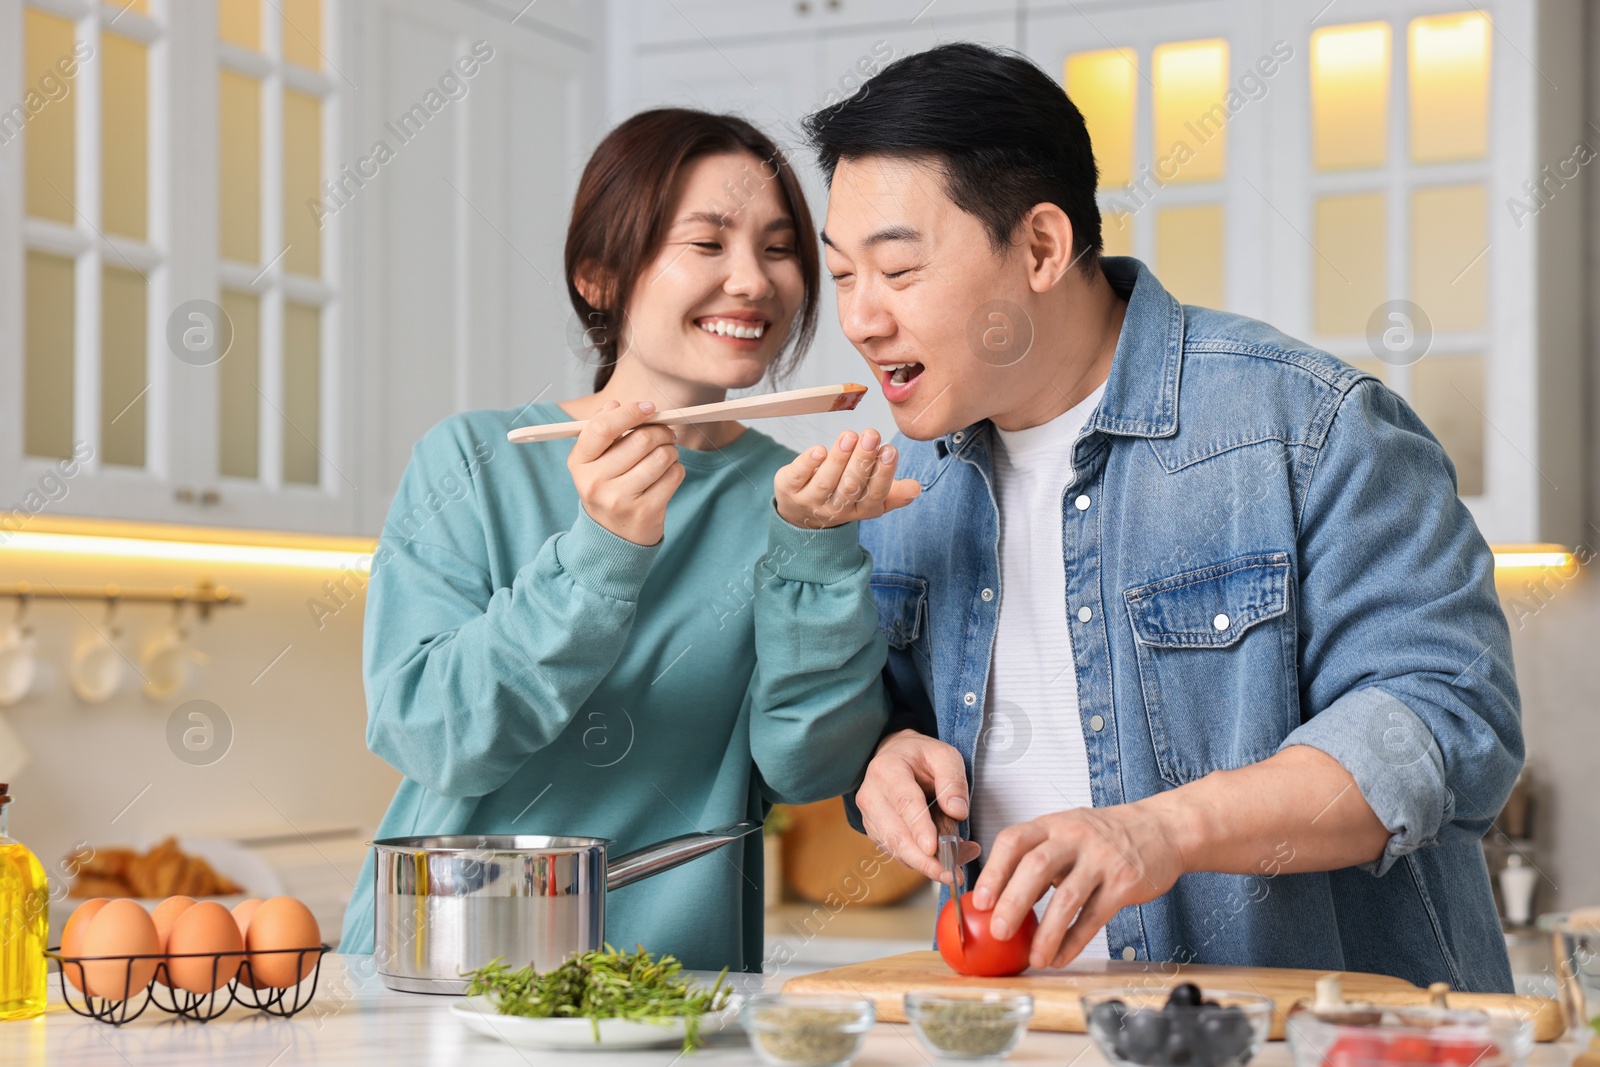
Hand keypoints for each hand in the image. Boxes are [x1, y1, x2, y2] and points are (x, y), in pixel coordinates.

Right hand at [566, 399, 684, 544]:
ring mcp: (620, 499)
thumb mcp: (594, 461)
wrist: (612, 538)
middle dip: (660, 432)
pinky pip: (674, 475)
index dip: (630, 413)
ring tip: (666, 455)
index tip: (649, 408)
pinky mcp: (645, 511)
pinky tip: (667, 474)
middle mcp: (595, 482)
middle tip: (665, 434)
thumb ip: (602, 430)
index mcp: (579, 463)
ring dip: (670, 451)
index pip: (602, 428)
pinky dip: (676, 470)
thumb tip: (614, 404)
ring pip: (661, 456)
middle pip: (641, 439)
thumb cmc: (607, 489)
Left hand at [774, 429, 919, 529]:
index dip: (883, 473)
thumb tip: (916, 489)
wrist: (801, 515)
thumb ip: (893, 493)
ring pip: (826, 481)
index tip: (890, 449)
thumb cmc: (843, 496)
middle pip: (850, 486)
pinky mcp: (788, 489)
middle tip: (872, 434)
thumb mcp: (870, 500)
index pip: (874, 494)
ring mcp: (810, 501)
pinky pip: (798, 476)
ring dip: (839, 457)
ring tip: (850, 435)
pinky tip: (819, 450)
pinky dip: (808, 463)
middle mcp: (836, 509)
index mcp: (861, 510)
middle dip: (862, 460)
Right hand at [856, 730, 981, 882]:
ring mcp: (869, 816)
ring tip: (956, 865)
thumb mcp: (944, 755)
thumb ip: (953, 780)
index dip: (919, 828)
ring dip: (926, 863)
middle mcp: (871, 795)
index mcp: (887, 770)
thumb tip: (957, 812)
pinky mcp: (875, 832)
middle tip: (952, 874)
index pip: (904, 802)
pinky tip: (942, 860)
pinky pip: (896, 853)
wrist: (895, 756)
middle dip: (924, 860)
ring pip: (895, 848)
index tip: (933, 849)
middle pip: (895, 834)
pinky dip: (919, 861)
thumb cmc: (921, 756)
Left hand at [969, 803, 1186, 969]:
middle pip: (1035, 867)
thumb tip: (1000, 899)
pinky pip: (1094, 917)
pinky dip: (1075, 941)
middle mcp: (1074, 837)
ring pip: (1067, 897)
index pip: (1013, 841)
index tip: (979, 901)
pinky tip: (1061, 957)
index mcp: (1052, 825)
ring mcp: (1101, 859)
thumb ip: (1037, 857)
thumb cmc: (1105, 835)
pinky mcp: (1124, 882)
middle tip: (998, 932)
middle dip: (1013, 902)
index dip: (993, 871)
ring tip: (1034, 957)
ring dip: (1047, 932)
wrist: (1161, 829)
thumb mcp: (1067, 832)